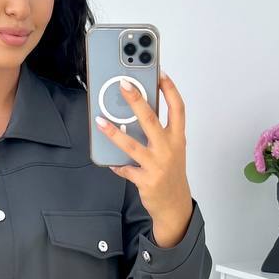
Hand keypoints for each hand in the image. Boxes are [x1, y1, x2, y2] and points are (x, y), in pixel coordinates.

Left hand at [95, 71, 193, 243]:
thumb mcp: (173, 150)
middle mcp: (169, 149)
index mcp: (177, 138)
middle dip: (136, 100)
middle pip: (151, 119)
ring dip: (114, 133)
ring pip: (132, 145)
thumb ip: (160, 132)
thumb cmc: (172, 174)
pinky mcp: (146, 180)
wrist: (175, 205)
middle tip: (124, 85)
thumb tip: (138, 113)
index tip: (160, 73)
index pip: (177, 108)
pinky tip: (110, 161)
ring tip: (101, 121)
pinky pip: (125, 169)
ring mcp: (157, 165)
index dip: (170, 89)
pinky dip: (117, 165)